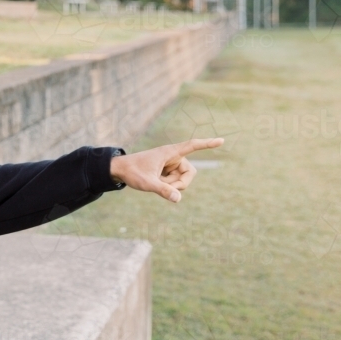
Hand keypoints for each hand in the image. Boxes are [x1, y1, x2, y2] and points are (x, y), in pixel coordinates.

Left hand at [109, 138, 223, 202]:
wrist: (118, 170)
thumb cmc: (132, 172)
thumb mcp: (147, 183)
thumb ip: (163, 190)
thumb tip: (178, 199)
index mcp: (170, 152)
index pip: (192, 146)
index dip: (207, 144)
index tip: (221, 141)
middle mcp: (172, 157)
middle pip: (190, 173)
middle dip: (180, 183)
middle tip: (165, 188)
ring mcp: (170, 164)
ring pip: (182, 179)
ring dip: (171, 185)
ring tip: (155, 182)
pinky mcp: (167, 170)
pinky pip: (175, 181)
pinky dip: (167, 185)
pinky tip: (154, 181)